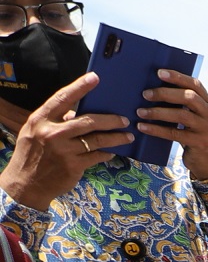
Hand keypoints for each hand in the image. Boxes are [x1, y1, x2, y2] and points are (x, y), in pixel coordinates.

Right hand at [0, 75, 124, 207]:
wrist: (26, 183)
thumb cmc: (32, 153)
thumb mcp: (36, 132)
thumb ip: (56, 121)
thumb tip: (79, 111)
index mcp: (40, 120)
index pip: (62, 98)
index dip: (80, 87)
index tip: (95, 78)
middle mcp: (52, 133)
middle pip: (88, 121)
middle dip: (110, 119)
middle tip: (124, 119)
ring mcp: (64, 150)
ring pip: (98, 140)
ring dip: (116, 137)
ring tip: (127, 135)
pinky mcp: (74, 166)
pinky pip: (97, 156)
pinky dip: (107, 153)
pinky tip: (112, 151)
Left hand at [133, 68, 207, 179]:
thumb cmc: (195, 135)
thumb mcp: (195, 117)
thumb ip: (184, 105)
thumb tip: (154, 90)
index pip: (195, 85)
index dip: (177, 77)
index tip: (159, 73)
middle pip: (189, 97)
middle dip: (165, 93)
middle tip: (145, 94)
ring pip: (181, 115)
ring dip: (158, 112)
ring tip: (140, 112)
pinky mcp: (200, 143)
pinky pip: (175, 133)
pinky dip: (156, 129)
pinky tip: (143, 127)